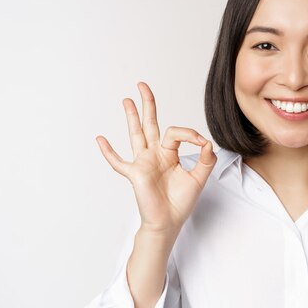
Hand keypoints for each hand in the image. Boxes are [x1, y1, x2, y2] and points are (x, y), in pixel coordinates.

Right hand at [96, 82, 216, 234]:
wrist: (169, 222)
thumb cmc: (181, 202)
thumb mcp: (199, 178)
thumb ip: (205, 160)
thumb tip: (207, 142)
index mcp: (169, 153)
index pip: (176, 133)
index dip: (190, 134)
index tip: (202, 143)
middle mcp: (155, 154)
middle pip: (150, 124)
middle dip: (148, 104)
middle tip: (143, 85)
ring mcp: (143, 163)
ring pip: (136, 135)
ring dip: (131, 117)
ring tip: (127, 100)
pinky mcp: (134, 174)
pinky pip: (118, 162)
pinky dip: (109, 152)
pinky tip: (100, 139)